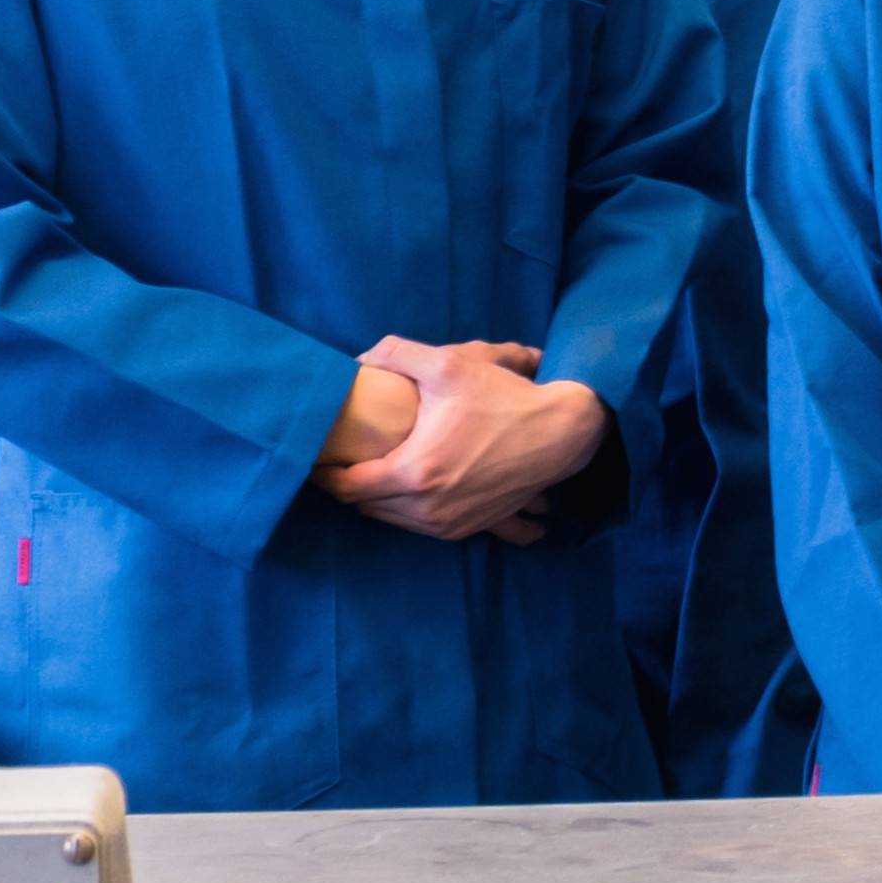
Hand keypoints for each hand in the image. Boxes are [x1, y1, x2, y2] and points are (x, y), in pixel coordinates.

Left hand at [319, 342, 607, 540]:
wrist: (565, 435)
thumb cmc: (507, 399)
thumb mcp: (452, 365)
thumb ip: (397, 354)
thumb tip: (358, 359)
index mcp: (415, 473)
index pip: (346, 487)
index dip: (323, 473)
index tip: (316, 457)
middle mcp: (428, 508)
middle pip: (364, 506)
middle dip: (349, 485)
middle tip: (342, 460)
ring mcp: (451, 524)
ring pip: (392, 520)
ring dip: (377, 500)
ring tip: (374, 472)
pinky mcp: (471, 527)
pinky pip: (423, 528)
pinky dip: (409, 512)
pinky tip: (411, 491)